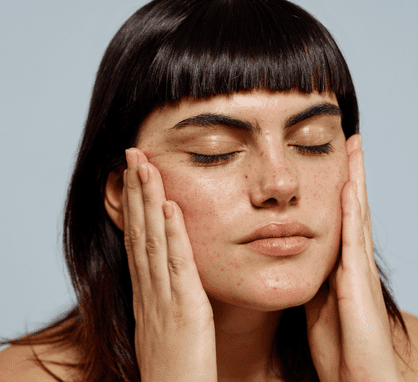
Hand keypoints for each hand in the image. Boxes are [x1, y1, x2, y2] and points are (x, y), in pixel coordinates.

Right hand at [123, 148, 216, 381]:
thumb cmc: (175, 369)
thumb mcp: (165, 328)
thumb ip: (166, 299)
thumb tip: (168, 277)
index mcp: (148, 293)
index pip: (138, 240)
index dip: (135, 205)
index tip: (135, 175)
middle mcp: (150, 290)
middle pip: (140, 231)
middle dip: (136, 191)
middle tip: (133, 154)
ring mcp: (164, 299)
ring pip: (153, 240)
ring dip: (149, 201)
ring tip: (146, 165)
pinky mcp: (186, 310)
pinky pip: (177, 266)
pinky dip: (173, 235)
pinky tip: (171, 207)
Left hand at [304, 135, 404, 381]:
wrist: (357, 377)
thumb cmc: (337, 346)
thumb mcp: (319, 304)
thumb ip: (313, 279)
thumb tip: (292, 258)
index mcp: (339, 265)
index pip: (340, 217)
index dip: (340, 188)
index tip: (334, 160)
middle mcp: (351, 261)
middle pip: (352, 208)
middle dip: (352, 175)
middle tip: (351, 141)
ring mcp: (357, 270)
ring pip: (357, 215)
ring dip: (356, 181)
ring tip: (354, 149)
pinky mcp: (357, 283)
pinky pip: (352, 240)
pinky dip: (352, 212)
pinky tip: (348, 187)